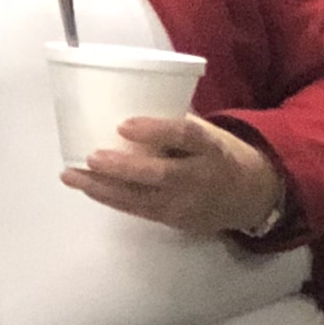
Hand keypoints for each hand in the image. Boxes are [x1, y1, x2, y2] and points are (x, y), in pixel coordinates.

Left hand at [64, 112, 292, 237]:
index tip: (124, 124)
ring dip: (102, 187)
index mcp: (212, 148)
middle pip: (159, 174)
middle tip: (92, 156)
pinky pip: (137, 210)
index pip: (186, 137)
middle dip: (123, 168)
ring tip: (71, 175)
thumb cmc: (223, 155)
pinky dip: (110, 198)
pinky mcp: (173, 220)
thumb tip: (130, 104)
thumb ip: (178, 126)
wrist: (252, 197)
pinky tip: (88, 187)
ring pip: (140, 198)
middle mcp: (200, 178)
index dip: (155, 130)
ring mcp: (186, 204)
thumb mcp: (213, 135)